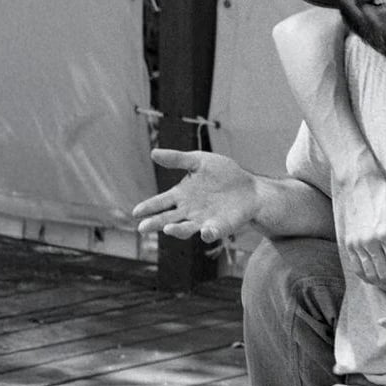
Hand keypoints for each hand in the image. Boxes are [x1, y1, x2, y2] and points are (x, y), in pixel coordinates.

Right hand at [133, 149, 259, 241]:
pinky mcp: (220, 227)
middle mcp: (188, 211)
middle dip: (155, 223)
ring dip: (177, 230)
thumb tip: (153, 153)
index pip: (160, 203)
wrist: (250, 188)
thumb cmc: (224, 174)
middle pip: (168, 219)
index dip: (148, 207)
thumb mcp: (200, 161)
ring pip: (185, 229)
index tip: (136, 212)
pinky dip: (208, 233)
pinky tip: (205, 231)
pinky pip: (211, 232)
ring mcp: (203, 221)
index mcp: (181, 195)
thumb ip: (178, 159)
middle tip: (142, 227)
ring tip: (168, 229)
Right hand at [333, 168, 385, 290]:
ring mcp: (356, 244)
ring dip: (383, 284)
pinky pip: (357, 268)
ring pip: (370, 275)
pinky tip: (378, 279)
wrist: (357, 182)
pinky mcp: (347, 244)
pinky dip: (367, 278)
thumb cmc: (384, 193)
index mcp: (385, 233)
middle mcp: (369, 242)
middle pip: (384, 275)